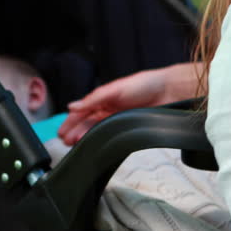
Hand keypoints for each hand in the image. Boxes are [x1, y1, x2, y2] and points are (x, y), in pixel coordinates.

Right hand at [58, 63, 203, 145]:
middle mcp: (108, 109)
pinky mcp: (128, 127)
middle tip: (66, 143)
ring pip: (97, 130)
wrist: (168, 91)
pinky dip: (100, 139)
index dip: (71, 121)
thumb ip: (93, 99)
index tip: (62, 132)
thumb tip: (72, 106)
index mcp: (103, 98)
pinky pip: (110, 134)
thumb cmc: (143, 84)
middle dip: (75, 132)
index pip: (82, 111)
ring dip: (85, 137)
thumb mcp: (115, 89)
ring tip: (76, 146)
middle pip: (87, 123)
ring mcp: (118, 119)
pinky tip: (94, 145)